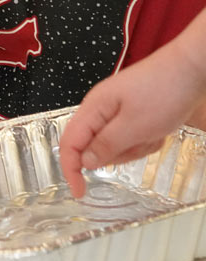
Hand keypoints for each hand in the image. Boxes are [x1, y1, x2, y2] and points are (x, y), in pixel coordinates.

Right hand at [60, 37, 205, 197]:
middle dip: (119, 154)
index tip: (80, 192)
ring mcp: (117, 109)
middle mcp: (100, 108)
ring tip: (154, 132)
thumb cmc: (163, 92)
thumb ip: (106, 146)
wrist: (191, 68)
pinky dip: (146, 139)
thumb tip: (85, 162)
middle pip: (94, 146)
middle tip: (142, 143)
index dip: (70, 170)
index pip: (69, 143)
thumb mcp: (134, 126)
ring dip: (136, 147)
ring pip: (116, 144)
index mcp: (93, 108)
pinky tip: (159, 128)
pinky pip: (132, 137)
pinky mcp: (132, 111)